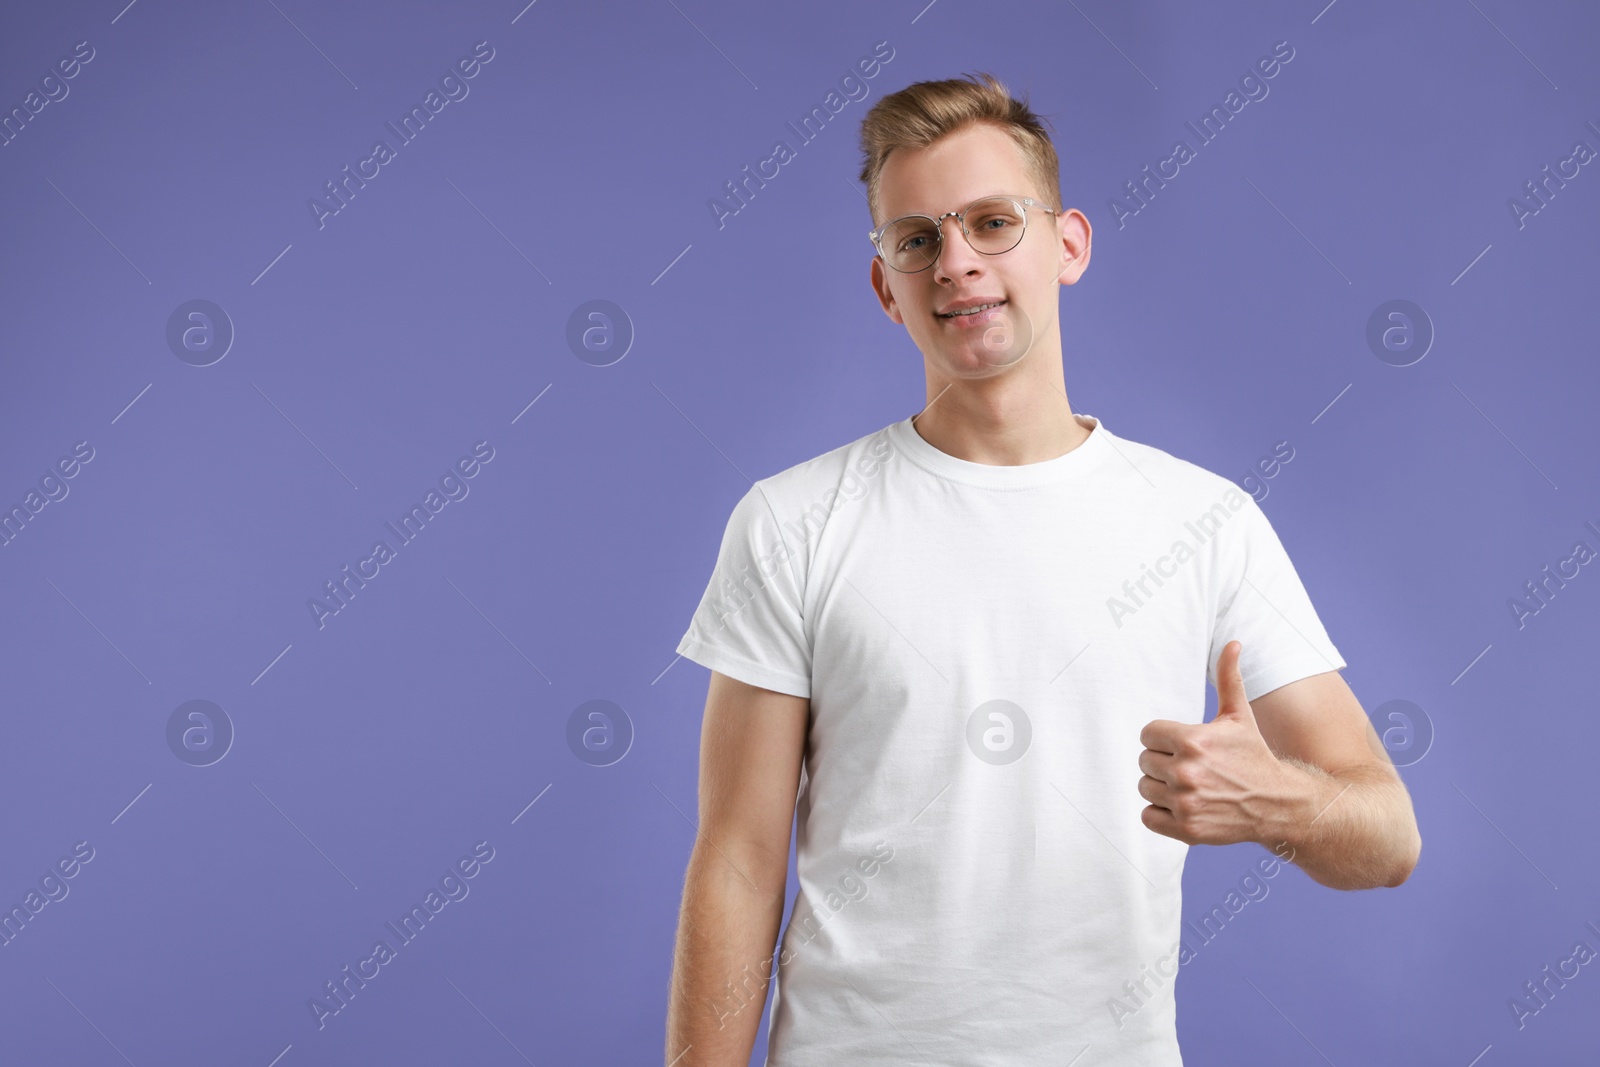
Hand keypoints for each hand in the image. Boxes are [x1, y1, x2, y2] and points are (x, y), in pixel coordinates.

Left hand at [1137, 640, 1302, 845]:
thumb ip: (1229, 679)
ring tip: (1190, 785)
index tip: (1184, 745)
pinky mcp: (1186, 829)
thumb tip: (1233, 643)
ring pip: (1145, 788)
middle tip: (1190, 766)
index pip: (1147, 734)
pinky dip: (1161, 813)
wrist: (1277, 803)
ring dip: (1162, 787)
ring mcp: (1185, 803)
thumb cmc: (1253, 756)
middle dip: (1163, 762)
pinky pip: (1148, 816)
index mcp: (1192, 741)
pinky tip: (1185, 805)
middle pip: (1144, 761)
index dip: (1164, 739)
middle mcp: (1186, 772)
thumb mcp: (1239, 716)